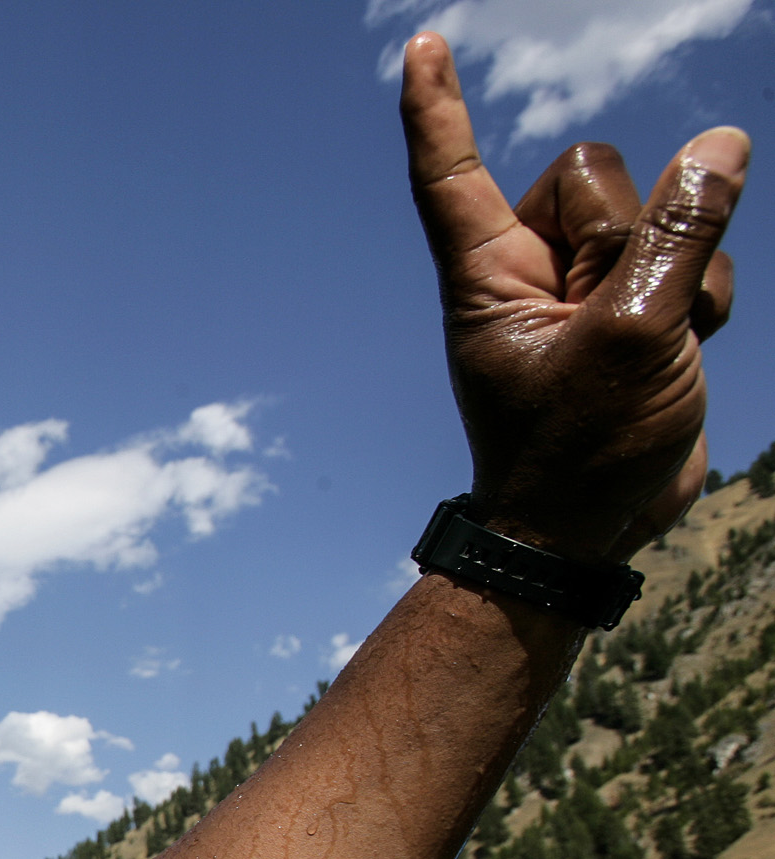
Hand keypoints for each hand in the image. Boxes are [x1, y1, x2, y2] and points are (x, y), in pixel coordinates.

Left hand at [400, 32, 746, 565]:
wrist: (595, 527)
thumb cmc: (581, 451)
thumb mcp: (635, 337)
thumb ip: (679, 234)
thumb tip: (718, 147)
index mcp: (486, 274)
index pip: (451, 172)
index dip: (437, 108)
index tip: (422, 43)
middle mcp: (527, 268)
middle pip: (593, 173)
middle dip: (626, 230)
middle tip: (614, 318)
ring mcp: (584, 287)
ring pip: (655, 211)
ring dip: (679, 270)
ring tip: (653, 346)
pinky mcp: (636, 306)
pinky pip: (692, 256)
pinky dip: (706, 298)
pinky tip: (689, 349)